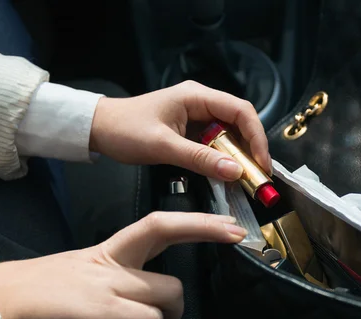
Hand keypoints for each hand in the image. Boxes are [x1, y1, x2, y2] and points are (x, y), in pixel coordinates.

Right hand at [0, 212, 246, 318]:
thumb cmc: (32, 293)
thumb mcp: (78, 276)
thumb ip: (111, 283)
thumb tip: (135, 305)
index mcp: (107, 252)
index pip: (158, 225)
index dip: (195, 224)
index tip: (227, 225)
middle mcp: (114, 263)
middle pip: (171, 255)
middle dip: (203, 244)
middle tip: (233, 241)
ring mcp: (112, 285)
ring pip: (169, 297)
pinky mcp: (105, 311)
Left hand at [89, 80, 271, 179]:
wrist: (99, 129)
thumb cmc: (125, 130)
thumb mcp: (163, 146)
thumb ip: (200, 159)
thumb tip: (235, 171)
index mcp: (196, 97)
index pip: (241, 111)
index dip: (257, 137)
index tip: (261, 162)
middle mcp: (200, 103)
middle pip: (239, 123)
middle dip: (251, 149)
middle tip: (257, 176)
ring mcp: (195, 116)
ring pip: (228, 135)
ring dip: (238, 156)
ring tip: (245, 179)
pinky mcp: (189, 130)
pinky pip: (214, 144)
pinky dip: (222, 159)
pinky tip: (225, 174)